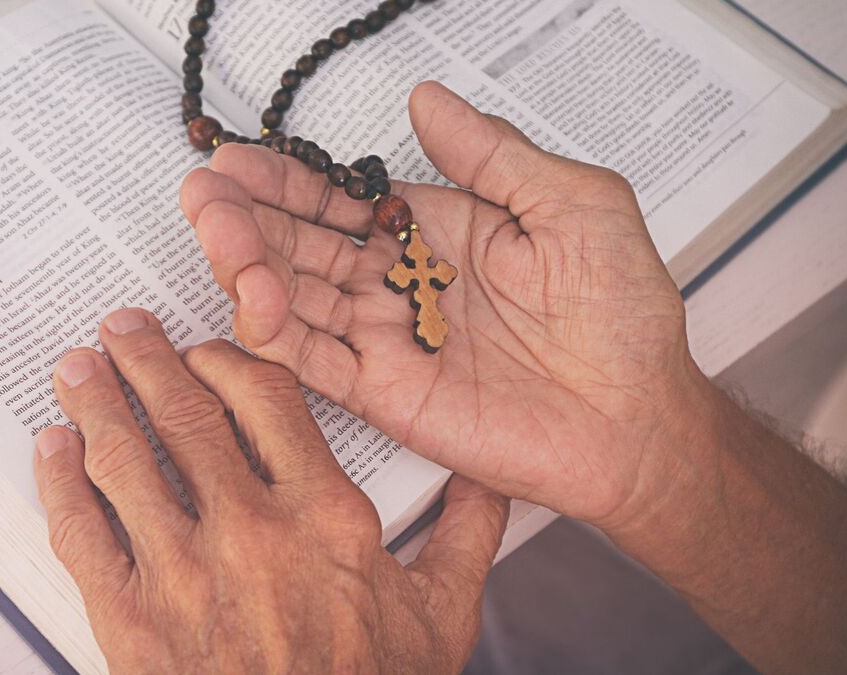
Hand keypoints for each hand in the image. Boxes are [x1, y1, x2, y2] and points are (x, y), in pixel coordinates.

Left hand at [34, 309, 509, 672]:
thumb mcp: (441, 617)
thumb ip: (467, 536)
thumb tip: (487, 480)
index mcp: (325, 517)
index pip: (267, 399)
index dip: (227, 359)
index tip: (206, 348)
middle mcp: (250, 531)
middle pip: (185, 416)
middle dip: (147, 361)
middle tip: (123, 328)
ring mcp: (183, 574)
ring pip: (124, 459)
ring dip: (94, 403)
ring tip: (77, 368)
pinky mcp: (130, 620)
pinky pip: (82, 533)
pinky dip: (59, 482)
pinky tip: (52, 449)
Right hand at [179, 81, 706, 528]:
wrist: (639, 419)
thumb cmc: (624, 315)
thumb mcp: (575, 204)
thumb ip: (494, 156)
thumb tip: (429, 101)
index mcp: (433, 230)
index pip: (341, 197)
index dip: (287, 178)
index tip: (238, 158)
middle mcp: (399, 281)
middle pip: (303, 242)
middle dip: (248, 217)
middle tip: (207, 194)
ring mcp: (388, 338)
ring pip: (297, 296)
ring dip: (250, 267)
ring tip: (218, 236)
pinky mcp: (386, 395)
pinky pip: (317, 363)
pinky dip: (278, 338)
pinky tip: (251, 306)